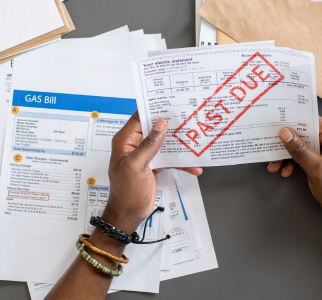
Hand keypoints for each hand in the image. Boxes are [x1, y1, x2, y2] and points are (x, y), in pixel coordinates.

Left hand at [105, 113, 202, 231]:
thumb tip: (160, 124)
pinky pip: (169, 158)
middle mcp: (134, 144)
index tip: (170, 101)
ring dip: (179, 144)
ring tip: (195, 140)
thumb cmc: (127, 192)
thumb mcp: (137, 166)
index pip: (139, 117)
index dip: (153, 108)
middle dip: (171, 125)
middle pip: (155, 128)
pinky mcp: (153, 165)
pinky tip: (193, 167)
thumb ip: (149, 145)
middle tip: (189, 117)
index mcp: (125, 140)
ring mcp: (145, 155)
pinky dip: (180, 162)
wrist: (129, 214)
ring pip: (164, 143)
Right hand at [267, 117, 321, 215]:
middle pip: (305, 133)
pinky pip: (303, 154)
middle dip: (287, 142)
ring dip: (287, 155)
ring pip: (301, 145)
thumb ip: (300, 150)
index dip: (294, 121)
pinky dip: (293, 162)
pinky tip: (285, 170)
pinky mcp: (321, 158)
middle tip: (272, 147)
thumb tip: (285, 133)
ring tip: (275, 165)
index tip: (277, 124)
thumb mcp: (317, 169)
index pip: (313, 121)